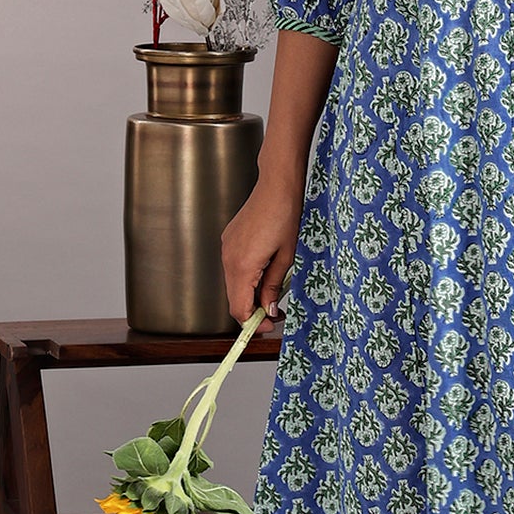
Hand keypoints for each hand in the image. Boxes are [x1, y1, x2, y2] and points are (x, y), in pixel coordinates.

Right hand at [221, 176, 305, 322]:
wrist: (277, 185)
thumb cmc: (287, 216)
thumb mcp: (287, 257)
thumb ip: (273, 286)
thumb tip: (268, 309)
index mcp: (242, 265)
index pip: (239, 309)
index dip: (253, 324)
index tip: (268, 328)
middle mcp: (228, 258)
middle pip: (233, 298)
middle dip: (252, 311)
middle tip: (274, 315)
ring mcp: (226, 248)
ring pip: (233, 284)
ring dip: (250, 294)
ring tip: (273, 293)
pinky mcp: (229, 240)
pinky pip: (234, 267)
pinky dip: (246, 277)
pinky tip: (265, 273)